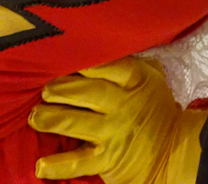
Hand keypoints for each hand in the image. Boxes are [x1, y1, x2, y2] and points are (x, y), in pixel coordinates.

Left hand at [30, 58, 206, 183]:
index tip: (62, 58)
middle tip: (44, 89)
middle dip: (61, 89)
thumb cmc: (154, 108)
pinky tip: (40, 165)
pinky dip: (58, 165)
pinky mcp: (106, 161)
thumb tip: (97, 42)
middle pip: (88, 92)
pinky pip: (78, 163)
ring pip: (77, 124)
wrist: (172, 151)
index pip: (107, 65)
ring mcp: (113, 134)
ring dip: (52, 119)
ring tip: (35, 116)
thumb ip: (127, 62)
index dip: (83, 62)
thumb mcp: (150, 78)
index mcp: (135, 80)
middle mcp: (123, 105)